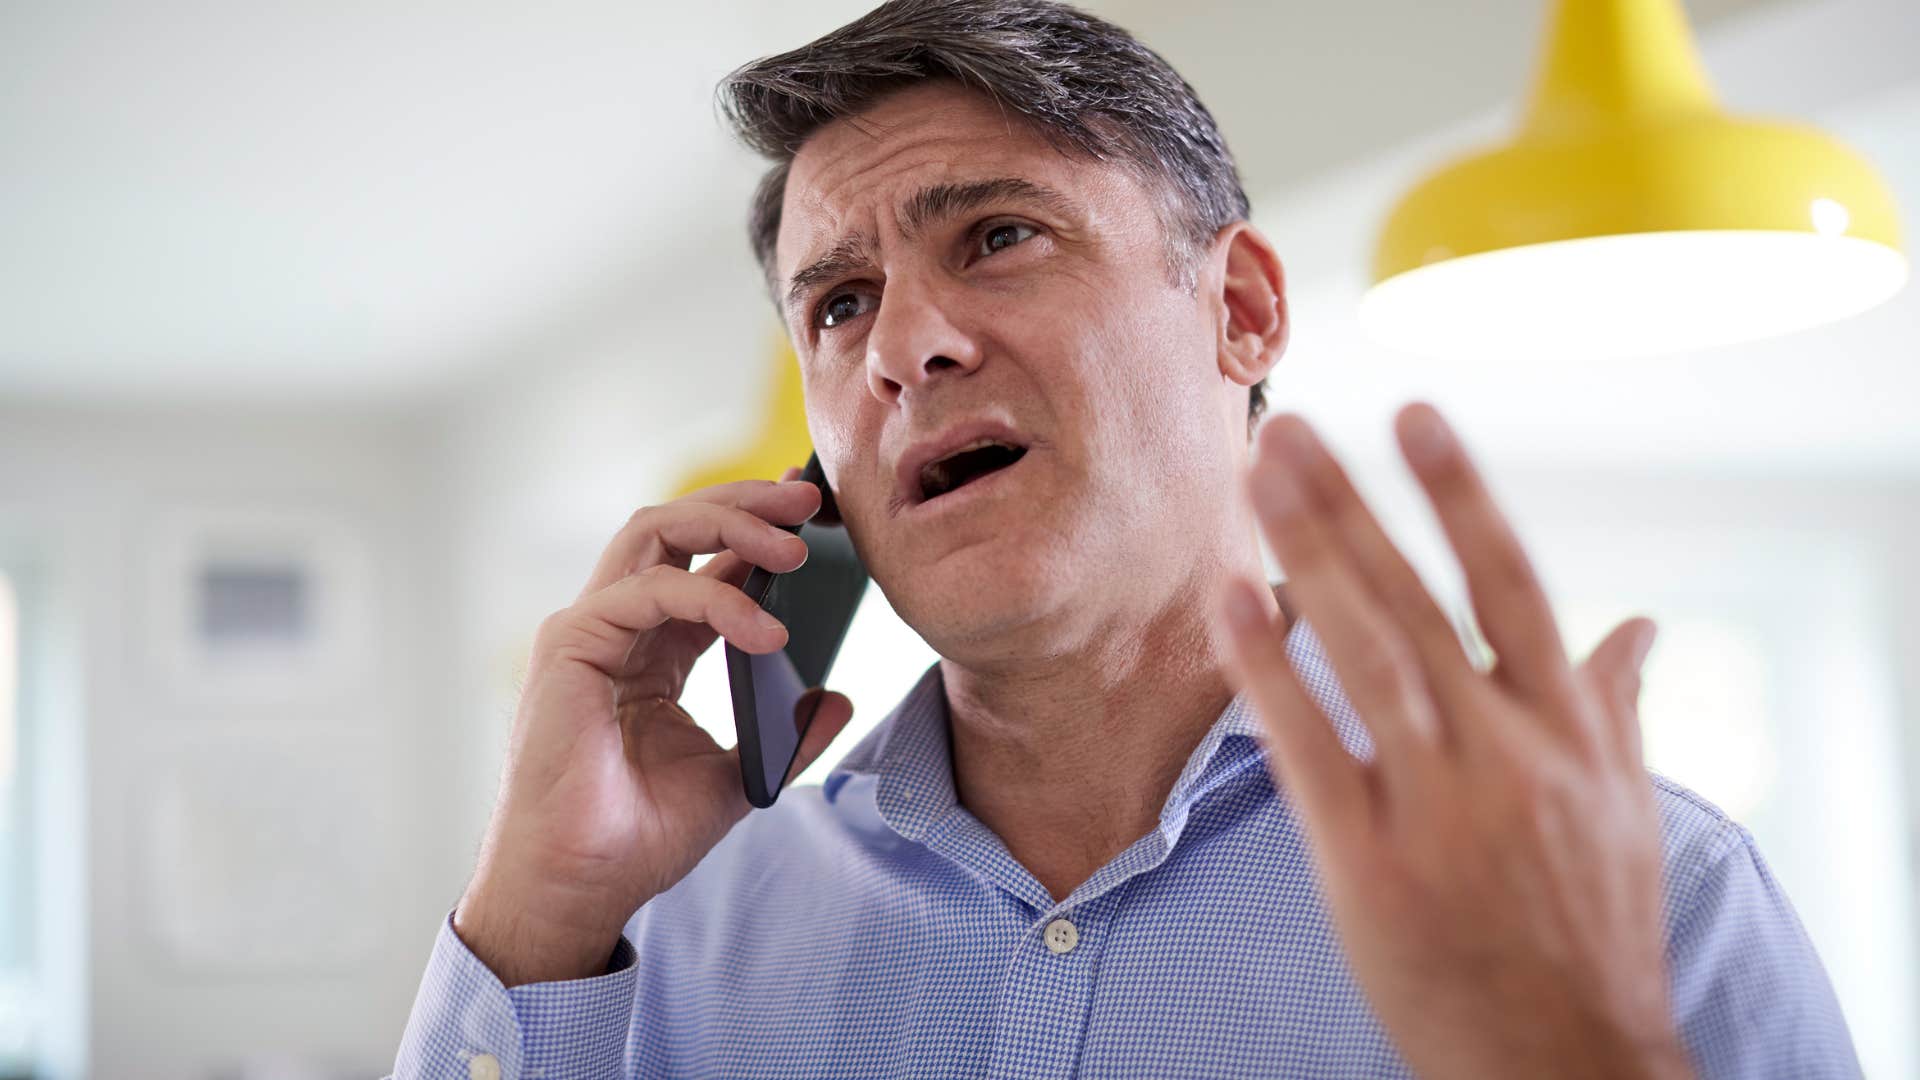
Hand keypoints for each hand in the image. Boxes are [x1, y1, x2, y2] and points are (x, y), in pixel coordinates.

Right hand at [455, 470, 854, 986]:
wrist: (583, 886)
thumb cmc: (639, 837)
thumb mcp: (740, 776)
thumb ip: (787, 734)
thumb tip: (838, 698)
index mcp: (651, 650)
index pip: (703, 565)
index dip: (755, 533)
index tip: (815, 518)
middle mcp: (616, 628)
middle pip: (675, 528)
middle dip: (745, 503)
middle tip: (809, 501)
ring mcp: (589, 631)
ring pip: (656, 534)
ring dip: (731, 525)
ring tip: (797, 548)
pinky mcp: (572, 647)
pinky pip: (650, 592)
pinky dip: (715, 600)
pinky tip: (766, 631)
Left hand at [1219, 405, 1690, 1079]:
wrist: (1564, 1061)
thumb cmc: (1596, 930)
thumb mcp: (1627, 812)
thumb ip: (1615, 707)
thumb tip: (1639, 626)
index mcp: (1566, 733)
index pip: (1513, 584)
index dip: (1461, 496)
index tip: (1415, 416)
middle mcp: (1503, 753)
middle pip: (1416, 600)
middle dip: (1351, 504)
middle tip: (1288, 428)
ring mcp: (1433, 804)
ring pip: (1365, 652)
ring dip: (1308, 554)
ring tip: (1258, 478)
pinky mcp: (1367, 860)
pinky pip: (1308, 747)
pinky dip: (1270, 670)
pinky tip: (1232, 601)